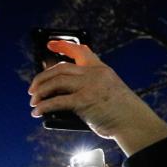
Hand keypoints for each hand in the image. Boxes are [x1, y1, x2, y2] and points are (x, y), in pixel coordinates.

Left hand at [28, 41, 166, 155]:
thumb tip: (60, 94)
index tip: (50, 44)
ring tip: (33, 101)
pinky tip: (37, 112)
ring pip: (56, 82)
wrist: (134, 122)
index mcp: (101, 69)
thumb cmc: (121, 112)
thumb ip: (90, 86)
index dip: (63, 45)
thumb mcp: (108, 90)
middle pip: (60, 68)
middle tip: (32, 88)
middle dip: (42, 77)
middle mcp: (94, 74)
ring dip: (40, 91)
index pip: (80, 50)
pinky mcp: (84, 101)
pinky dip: (44, 106)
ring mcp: (89, 86)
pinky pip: (57, 101)